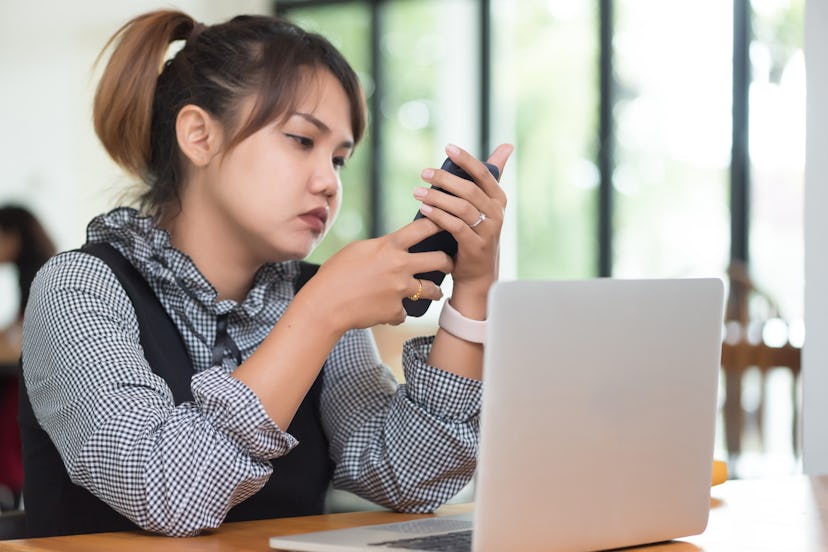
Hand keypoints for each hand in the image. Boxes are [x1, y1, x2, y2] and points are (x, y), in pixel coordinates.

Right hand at [304, 217, 453, 331]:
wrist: (325, 304)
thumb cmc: (335, 273)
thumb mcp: (358, 250)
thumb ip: (381, 247)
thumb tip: (395, 244)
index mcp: (389, 247)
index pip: (423, 229)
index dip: (439, 222)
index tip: (447, 222)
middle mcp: (399, 266)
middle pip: (440, 260)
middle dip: (448, 261)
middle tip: (448, 263)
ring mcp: (400, 290)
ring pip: (432, 290)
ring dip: (434, 291)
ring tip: (434, 292)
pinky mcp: (395, 310)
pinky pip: (405, 312)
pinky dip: (397, 312)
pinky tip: (387, 310)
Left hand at [414, 143, 513, 313]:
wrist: (478, 274)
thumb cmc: (476, 233)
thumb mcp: (484, 206)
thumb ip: (488, 178)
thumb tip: (506, 146)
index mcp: (498, 199)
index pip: (484, 174)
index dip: (466, 159)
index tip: (448, 147)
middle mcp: (497, 213)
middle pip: (470, 190)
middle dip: (445, 179)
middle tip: (424, 173)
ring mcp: (488, 231)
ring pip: (461, 207)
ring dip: (437, 197)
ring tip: (417, 191)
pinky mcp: (475, 246)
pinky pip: (455, 226)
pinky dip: (438, 216)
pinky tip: (424, 209)